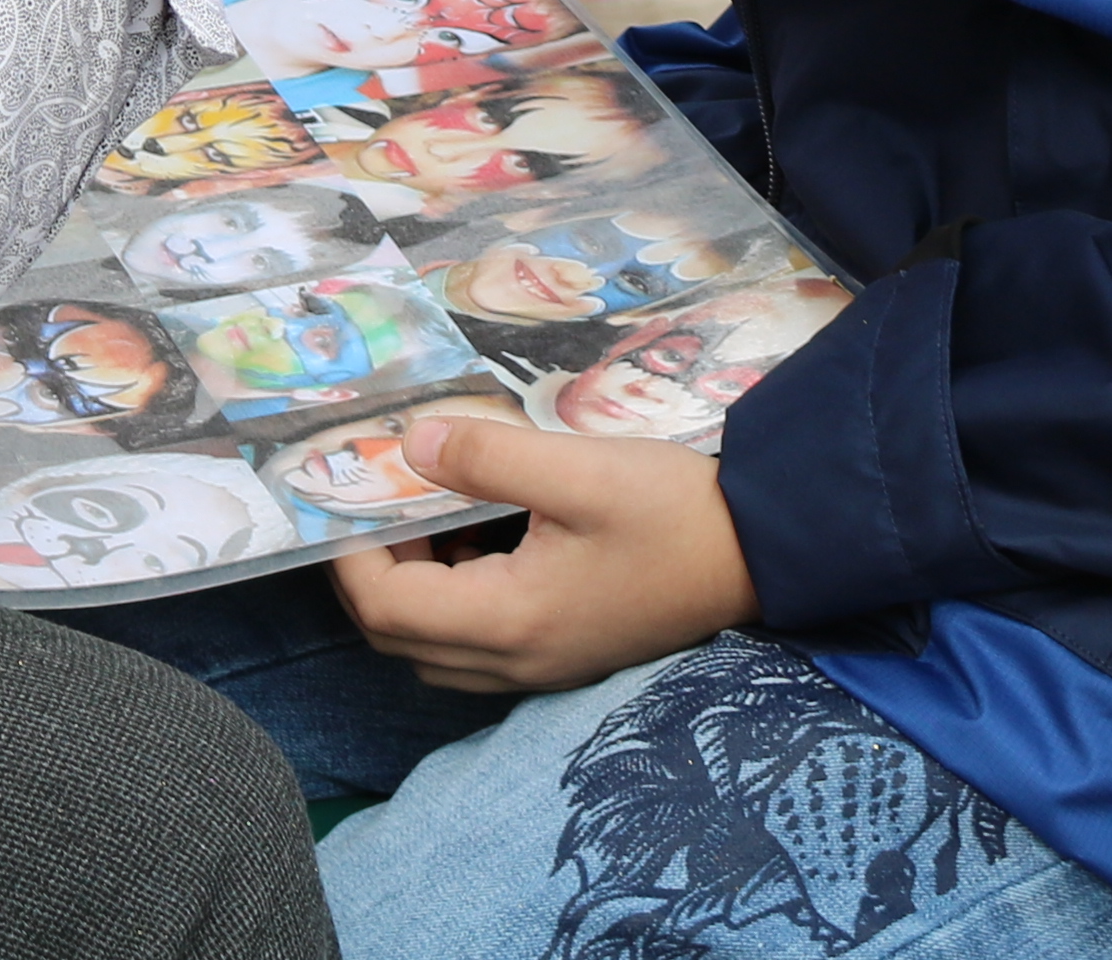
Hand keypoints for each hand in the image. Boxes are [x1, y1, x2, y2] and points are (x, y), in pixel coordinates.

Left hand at [330, 417, 759, 695]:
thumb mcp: (579, 469)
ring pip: (431, 649)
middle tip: (382, 499)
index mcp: (509, 621)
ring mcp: (539, 668)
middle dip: (372, 569)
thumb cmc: (674, 511)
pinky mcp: (560, 655)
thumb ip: (488, 458)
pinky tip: (480, 535)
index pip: (385, 607)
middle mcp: (514, 662)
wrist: (762, 556)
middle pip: (397, 638)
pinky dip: (451, 598)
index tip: (351, 490)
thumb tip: (410, 444)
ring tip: (430, 511)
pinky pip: (474, 646)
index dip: (350, 551)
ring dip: (410, 586)